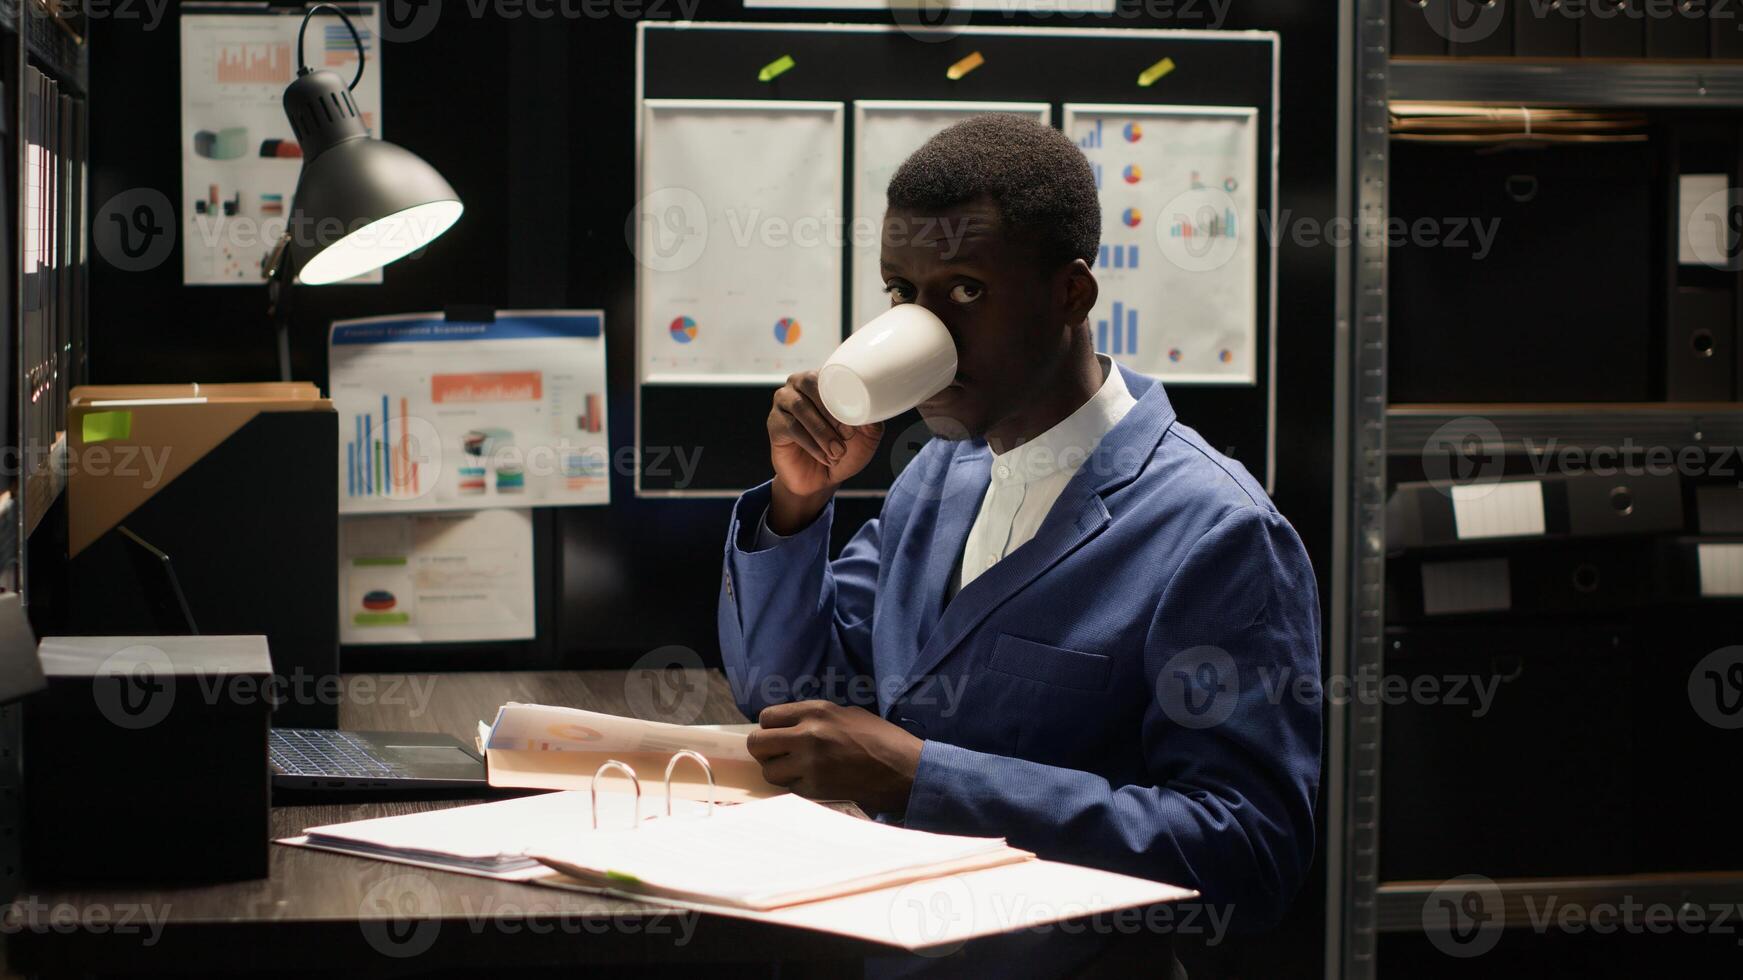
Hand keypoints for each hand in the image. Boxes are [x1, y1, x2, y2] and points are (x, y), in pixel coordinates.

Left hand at [746, 700, 921, 814]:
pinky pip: (789, 789)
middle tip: (780, 756)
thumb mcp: (846, 714)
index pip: (767, 718)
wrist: (903, 770)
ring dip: (780, 773)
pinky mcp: (815, 789)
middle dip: (765, 752)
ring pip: (769, 771)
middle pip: (758, 744)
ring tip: (799, 772)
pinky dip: (798, 788)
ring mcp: (810, 763)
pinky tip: (816, 783)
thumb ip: (813, 718)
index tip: (779, 736)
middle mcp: (808, 734)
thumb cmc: (880, 739)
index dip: (769, 729)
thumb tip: (787, 727)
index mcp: (816, 711)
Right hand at [767, 372, 883, 531]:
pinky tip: (824, 457)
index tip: (855, 426)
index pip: (830, 375)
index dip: (843, 397)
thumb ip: (872, 418)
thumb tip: (874, 406)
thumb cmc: (844, 451)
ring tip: (837, 452)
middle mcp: (800, 384)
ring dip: (823, 432)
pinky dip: (811, 444)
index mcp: (824, 380)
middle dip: (831, 412)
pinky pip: (792, 427)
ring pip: (801, 407)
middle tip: (846, 436)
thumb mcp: (867, 436)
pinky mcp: (774, 423)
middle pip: (810, 383)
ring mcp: (784, 402)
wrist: (822, 479)